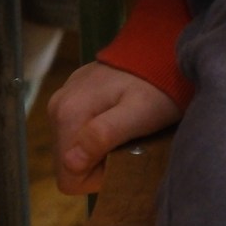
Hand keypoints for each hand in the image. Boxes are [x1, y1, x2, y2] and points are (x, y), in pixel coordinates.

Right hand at [49, 61, 179, 194]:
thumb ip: (104, 135)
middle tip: (130, 141)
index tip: (125, 155)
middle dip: (98, 161)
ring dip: (99, 147)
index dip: (98, 176)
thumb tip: (71, 162)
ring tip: (128, 128)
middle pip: (69, 162)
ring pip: (75, 146)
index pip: (68, 176)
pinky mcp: (76, 92)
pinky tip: (121, 116)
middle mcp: (58, 105)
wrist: (167, 48)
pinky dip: (99, 131)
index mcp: (68, 113)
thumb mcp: (140, 113)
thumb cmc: (160, 86)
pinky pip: (79, 127)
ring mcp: (65, 97)